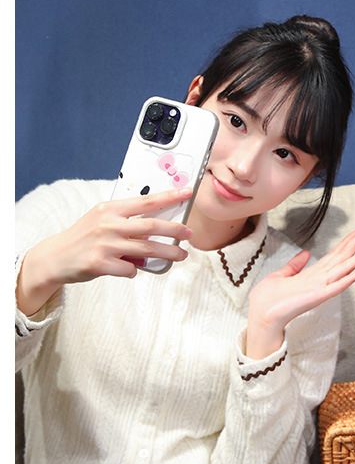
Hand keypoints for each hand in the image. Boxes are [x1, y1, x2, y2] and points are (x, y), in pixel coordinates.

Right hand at [16, 188, 193, 315]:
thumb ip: (126, 221)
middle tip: (189, 234)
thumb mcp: (101, 220)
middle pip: (152, 227)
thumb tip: (157, 228)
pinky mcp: (100, 264)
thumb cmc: (84, 237)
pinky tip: (131, 268)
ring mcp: (105, 245)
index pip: (146, 201)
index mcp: (110, 209)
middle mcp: (108, 225)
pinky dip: (135, 270)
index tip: (187, 193)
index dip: (169, 197)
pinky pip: (130, 269)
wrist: (56, 257)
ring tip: (181, 255)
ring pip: (147, 250)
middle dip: (175, 231)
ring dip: (168, 254)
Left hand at [245, 226, 354, 358]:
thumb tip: (305, 253)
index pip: (334, 255)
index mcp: (312, 275)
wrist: (261, 314)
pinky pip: (337, 286)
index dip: (346, 242)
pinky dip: (350, 278)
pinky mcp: (318, 297)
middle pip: (343, 258)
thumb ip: (295, 265)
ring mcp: (321, 288)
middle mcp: (320, 280)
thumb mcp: (281, 275)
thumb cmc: (269, 298)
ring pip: (345, 269)